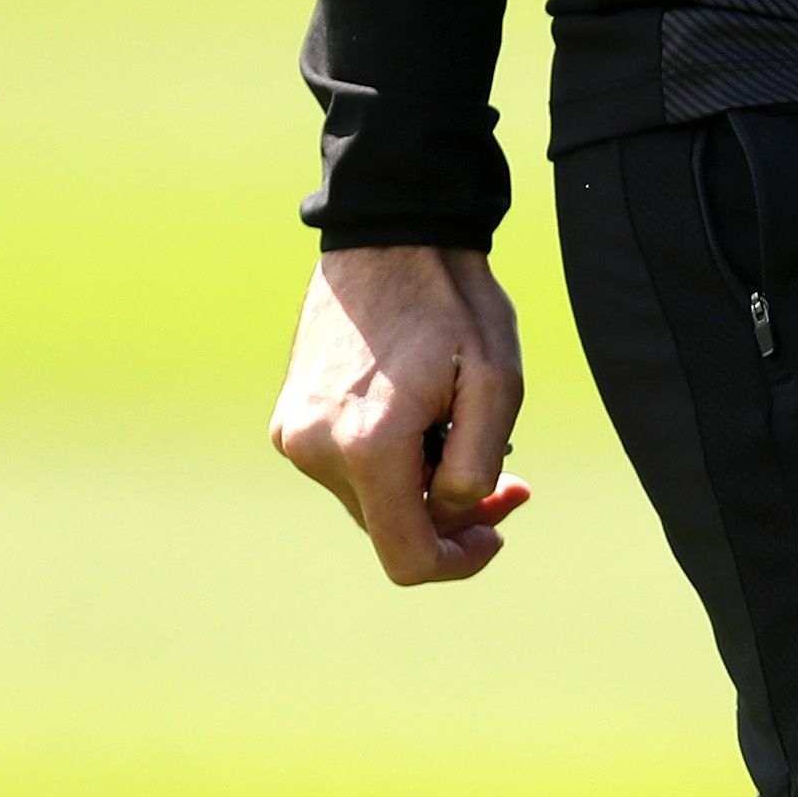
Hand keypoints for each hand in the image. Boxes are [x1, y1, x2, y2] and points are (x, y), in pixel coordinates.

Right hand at [269, 244, 532, 582]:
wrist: (390, 234)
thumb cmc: (451, 302)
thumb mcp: (495, 382)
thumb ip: (474, 465)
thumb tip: (449, 514)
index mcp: (367, 448)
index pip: (407, 558)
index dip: (459, 562)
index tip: (498, 532)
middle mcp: (316, 450)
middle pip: (391, 528)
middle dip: (450, 515)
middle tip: (508, 478)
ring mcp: (294, 434)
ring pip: (371, 499)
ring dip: (420, 484)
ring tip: (462, 428)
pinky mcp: (289, 419)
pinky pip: (348, 467)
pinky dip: (389, 459)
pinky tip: (422, 415)